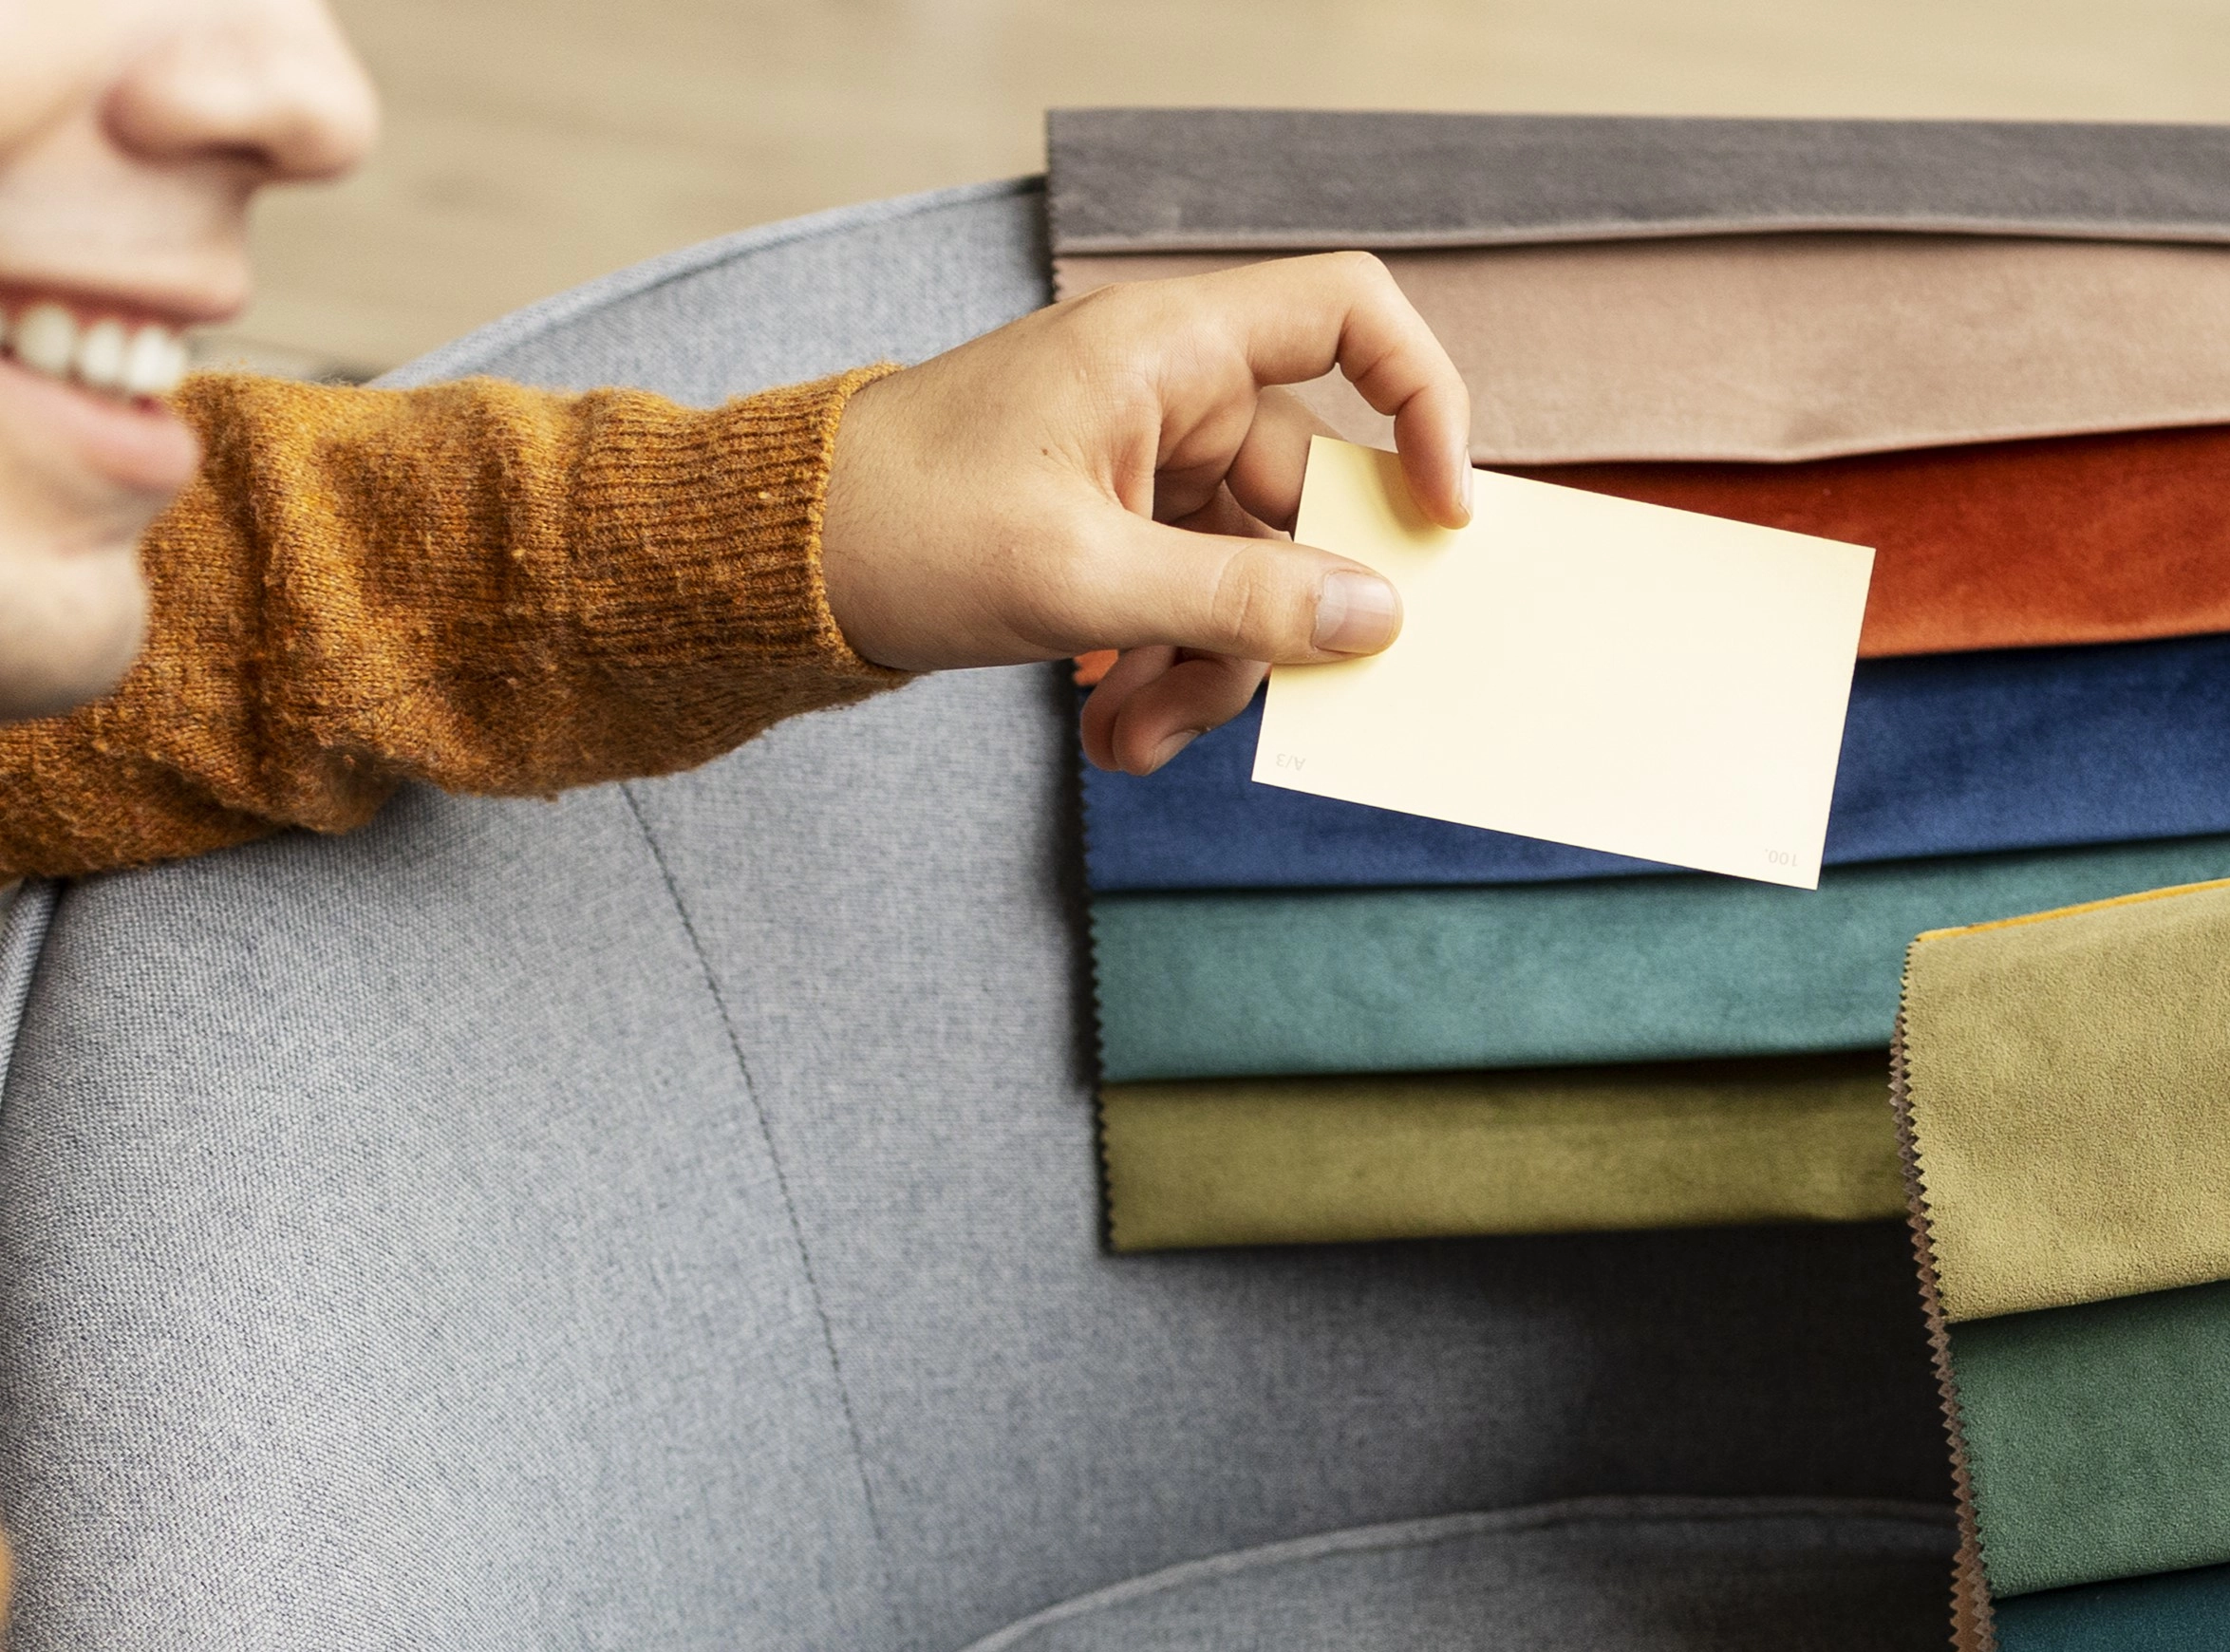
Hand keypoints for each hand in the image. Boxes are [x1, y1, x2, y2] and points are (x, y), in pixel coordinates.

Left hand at [817, 254, 1471, 771]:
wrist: (777, 559)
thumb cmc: (905, 527)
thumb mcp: (1085, 580)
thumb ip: (1240, 602)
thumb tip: (1373, 618)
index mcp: (1169, 350)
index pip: (1350, 317)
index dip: (1423, 402)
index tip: (1440, 517)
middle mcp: (1171, 394)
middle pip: (1303, 505)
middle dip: (1270, 627)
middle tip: (1228, 712)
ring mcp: (1145, 464)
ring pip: (1245, 577)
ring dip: (1205, 676)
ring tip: (1130, 744)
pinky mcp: (1114, 528)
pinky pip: (1187, 603)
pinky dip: (1162, 673)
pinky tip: (1109, 727)